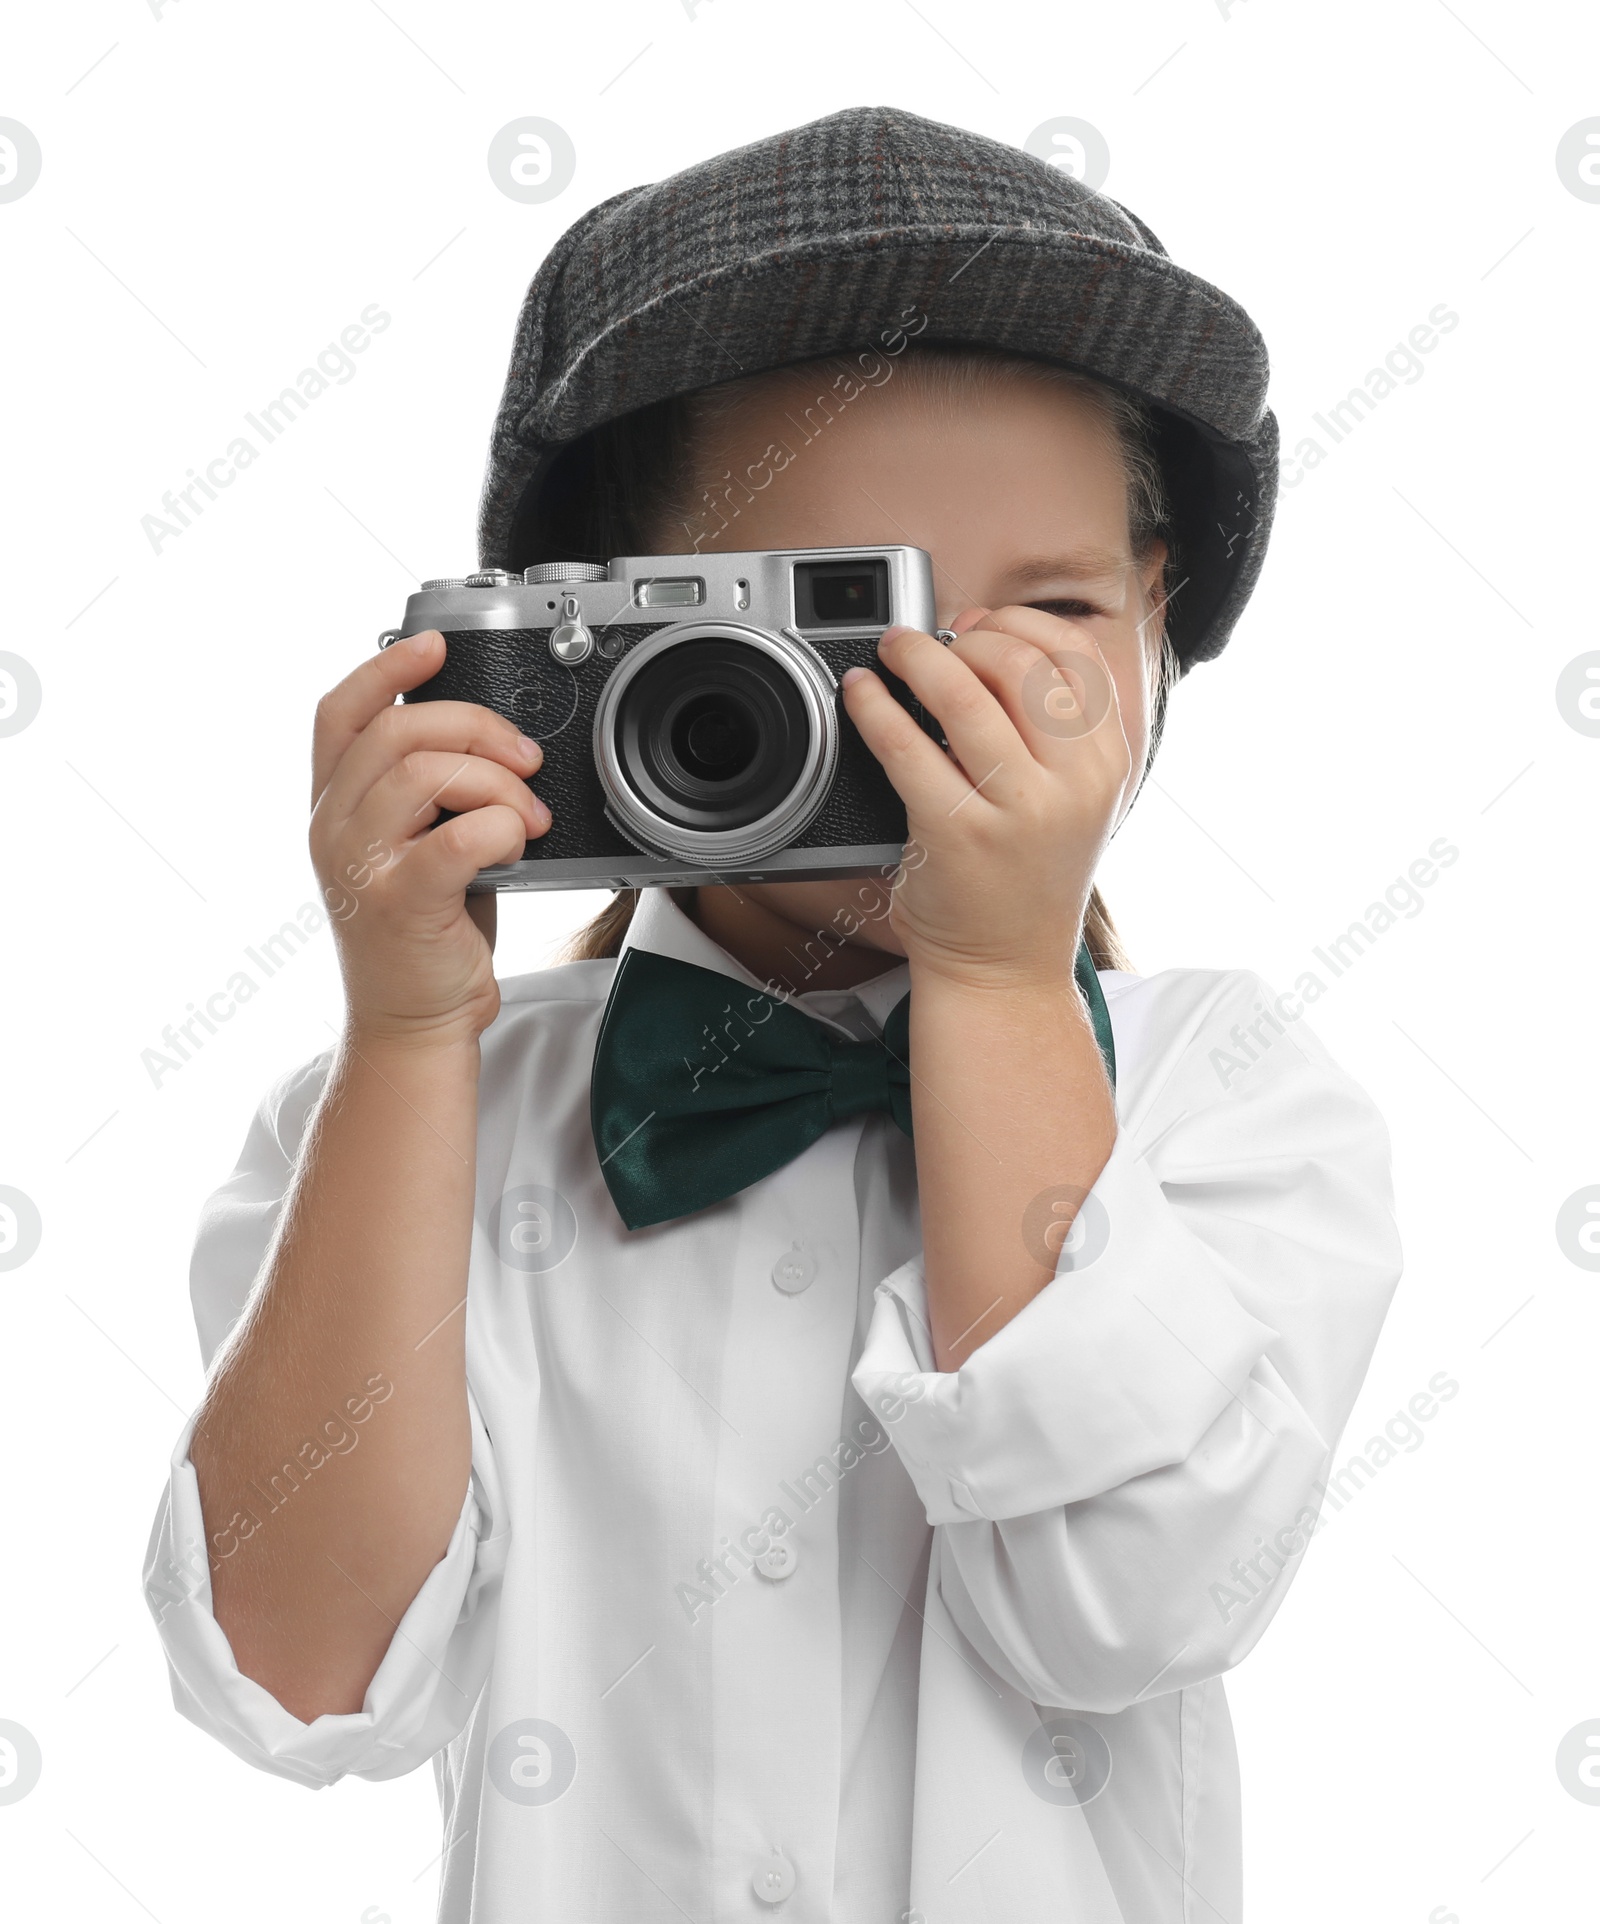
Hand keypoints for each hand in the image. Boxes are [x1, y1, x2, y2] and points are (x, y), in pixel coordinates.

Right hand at [309, 631, 548, 1045]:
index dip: (385, 667)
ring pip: (427, 772)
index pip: (339, 712)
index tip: (436, 645)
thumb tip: (480, 734)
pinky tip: (513, 848)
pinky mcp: (399, 903)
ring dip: (497, 783)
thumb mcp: (410, 847)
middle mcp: (332, 829)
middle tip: (525, 761)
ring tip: (527, 818)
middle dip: (477, 728)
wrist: (414, 1025)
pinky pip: (458, 834)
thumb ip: (423, 791)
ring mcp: (359, 866)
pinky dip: (501, 828)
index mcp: (332, 807)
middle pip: (398, 730)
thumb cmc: (425, 934)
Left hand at [841, 605, 1133, 987]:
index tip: (977, 627)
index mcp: (1106, 765)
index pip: (1075, 655)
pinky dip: (875, 707)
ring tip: (893, 652)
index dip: (1018, 624)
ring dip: (918, 658)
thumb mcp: (1064, 796)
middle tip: (925, 644)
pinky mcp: (957, 835)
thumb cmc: (1021, 878)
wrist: (1004, 971)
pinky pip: (908, 747)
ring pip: (967, 695)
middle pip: (1021, 664)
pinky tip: (862, 694)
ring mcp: (1018, 812)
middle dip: (965, 638)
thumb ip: (1039, 723)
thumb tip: (976, 630)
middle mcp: (1073, 785)